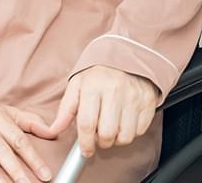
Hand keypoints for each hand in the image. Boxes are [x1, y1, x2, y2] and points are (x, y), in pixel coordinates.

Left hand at [42, 66, 158, 157]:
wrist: (127, 52)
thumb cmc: (100, 71)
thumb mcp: (78, 83)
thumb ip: (65, 109)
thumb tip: (53, 130)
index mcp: (94, 85)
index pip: (87, 124)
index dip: (85, 144)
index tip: (85, 150)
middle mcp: (115, 90)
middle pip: (107, 134)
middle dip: (101, 142)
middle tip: (100, 135)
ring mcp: (134, 95)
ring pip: (125, 136)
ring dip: (117, 138)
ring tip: (113, 126)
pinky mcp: (148, 100)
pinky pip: (140, 130)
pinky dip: (132, 130)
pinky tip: (126, 119)